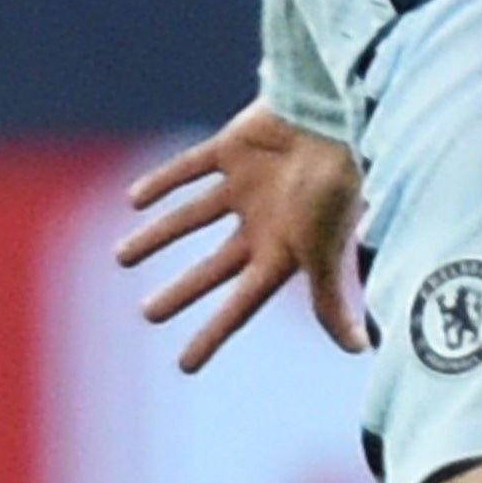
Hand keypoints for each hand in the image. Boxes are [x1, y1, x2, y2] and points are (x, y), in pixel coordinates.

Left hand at [117, 100, 366, 372]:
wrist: (334, 116)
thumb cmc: (332, 189)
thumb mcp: (323, 251)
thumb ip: (328, 300)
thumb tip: (361, 350)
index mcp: (283, 250)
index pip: (241, 303)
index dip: (213, 333)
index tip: (184, 366)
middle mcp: (264, 220)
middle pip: (214, 265)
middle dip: (183, 290)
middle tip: (149, 314)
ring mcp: (248, 183)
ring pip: (193, 217)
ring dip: (157, 235)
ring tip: (120, 257)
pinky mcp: (234, 146)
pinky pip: (192, 166)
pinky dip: (163, 181)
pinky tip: (133, 199)